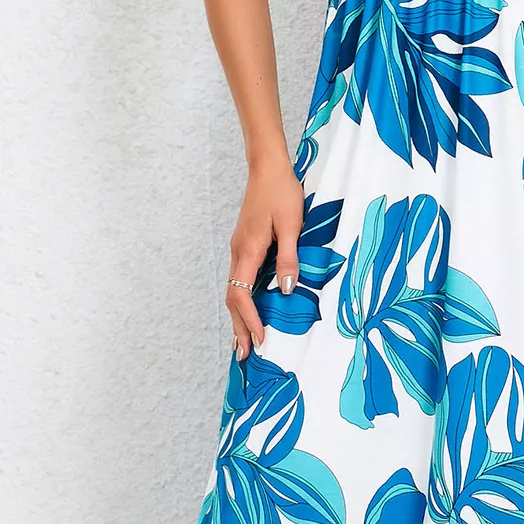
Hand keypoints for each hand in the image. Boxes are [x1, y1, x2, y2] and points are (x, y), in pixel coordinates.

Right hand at [226, 159, 303, 359]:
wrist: (268, 168)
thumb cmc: (282, 193)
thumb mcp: (292, 225)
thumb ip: (288, 258)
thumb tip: (284, 291)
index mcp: (248, 250)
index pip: (241, 295)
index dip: (250, 320)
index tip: (261, 339)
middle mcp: (238, 253)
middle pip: (232, 299)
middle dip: (238, 328)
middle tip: (244, 355)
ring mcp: (238, 249)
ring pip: (233, 291)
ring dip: (238, 318)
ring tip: (244, 342)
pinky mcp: (244, 245)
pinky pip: (239, 280)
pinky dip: (241, 301)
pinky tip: (249, 311)